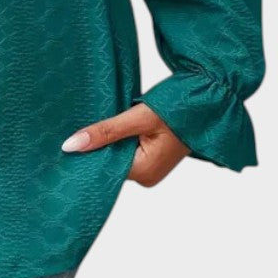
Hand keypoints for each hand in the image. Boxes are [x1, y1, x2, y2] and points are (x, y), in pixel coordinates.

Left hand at [60, 102, 189, 186]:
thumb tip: (70, 146)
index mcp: (143, 172)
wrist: (210, 101)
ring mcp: (150, 167)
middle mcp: (146, 176)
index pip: (103, 166)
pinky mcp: (152, 157)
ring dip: (107, 138)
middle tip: (78, 123)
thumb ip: (105, 131)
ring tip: (94, 120)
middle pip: (108, 161)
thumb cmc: (179, 108)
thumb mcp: (138, 117)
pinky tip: (110, 123)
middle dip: (95, 143)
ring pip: (116, 154)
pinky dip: (117, 136)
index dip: (86, 151)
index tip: (67, 136)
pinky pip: (126, 149)